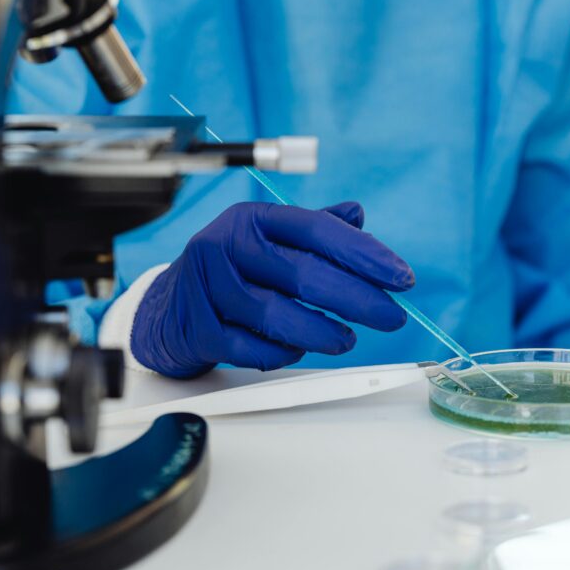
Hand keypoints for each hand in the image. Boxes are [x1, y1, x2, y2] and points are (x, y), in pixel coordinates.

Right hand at [131, 201, 413, 377]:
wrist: (168, 310)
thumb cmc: (230, 272)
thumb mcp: (268, 240)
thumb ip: (314, 229)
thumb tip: (357, 215)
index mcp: (251, 219)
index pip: (317, 230)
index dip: (364, 253)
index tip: (401, 278)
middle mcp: (226, 245)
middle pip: (303, 274)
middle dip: (357, 299)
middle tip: (390, 317)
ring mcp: (207, 288)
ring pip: (277, 315)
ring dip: (322, 333)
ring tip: (347, 340)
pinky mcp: (199, 328)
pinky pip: (251, 348)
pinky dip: (282, 354)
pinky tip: (298, 351)